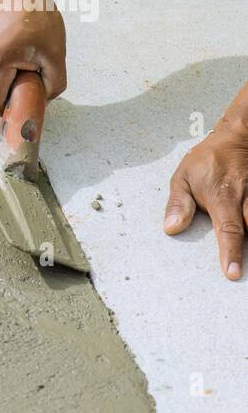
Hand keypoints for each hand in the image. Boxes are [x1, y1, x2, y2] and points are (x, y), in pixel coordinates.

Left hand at [164, 103, 247, 280]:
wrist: (236, 138)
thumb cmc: (206, 161)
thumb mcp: (183, 178)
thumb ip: (178, 204)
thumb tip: (171, 228)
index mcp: (222, 198)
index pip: (229, 230)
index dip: (231, 253)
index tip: (232, 273)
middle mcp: (246, 199)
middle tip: (245, 274)